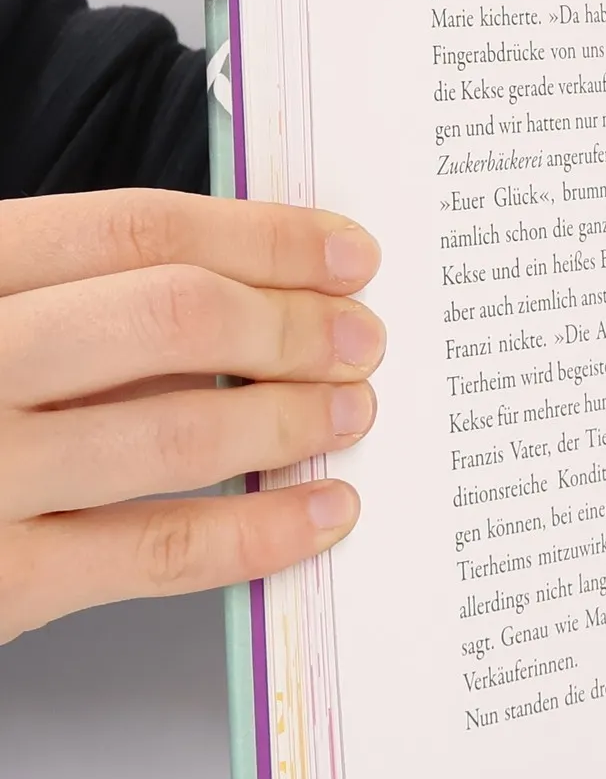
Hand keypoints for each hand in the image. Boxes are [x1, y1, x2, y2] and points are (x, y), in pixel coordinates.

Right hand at [0, 190, 386, 642]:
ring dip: (294, 416)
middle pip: (170, 317)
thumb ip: (68, 296)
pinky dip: (264, 531)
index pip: (131, 229)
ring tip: (353, 410)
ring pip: (179, 429)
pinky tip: (325, 511)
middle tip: (363, 338)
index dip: (262, 236)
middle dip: (293, 324)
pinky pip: (162, 550)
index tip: (347, 253)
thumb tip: (248, 283)